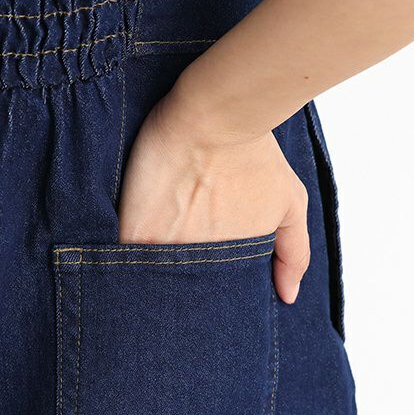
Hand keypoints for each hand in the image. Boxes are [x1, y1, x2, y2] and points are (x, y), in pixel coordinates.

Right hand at [117, 92, 309, 303]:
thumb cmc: (253, 153)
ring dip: (146, 270)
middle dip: (173, 285)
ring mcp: (163, 249)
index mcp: (229, 264)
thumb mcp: (289, 203)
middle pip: (177, 289)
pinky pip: (122, 255)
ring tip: (147, 251)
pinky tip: (121, 245)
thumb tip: (288, 296)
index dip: (201, 288)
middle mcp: (196, 264)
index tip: (196, 273)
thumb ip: (293, 253)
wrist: (213, 118)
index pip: (211, 294)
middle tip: (172, 259)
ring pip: (147, 275)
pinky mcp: (133, 229)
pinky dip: (120, 255)